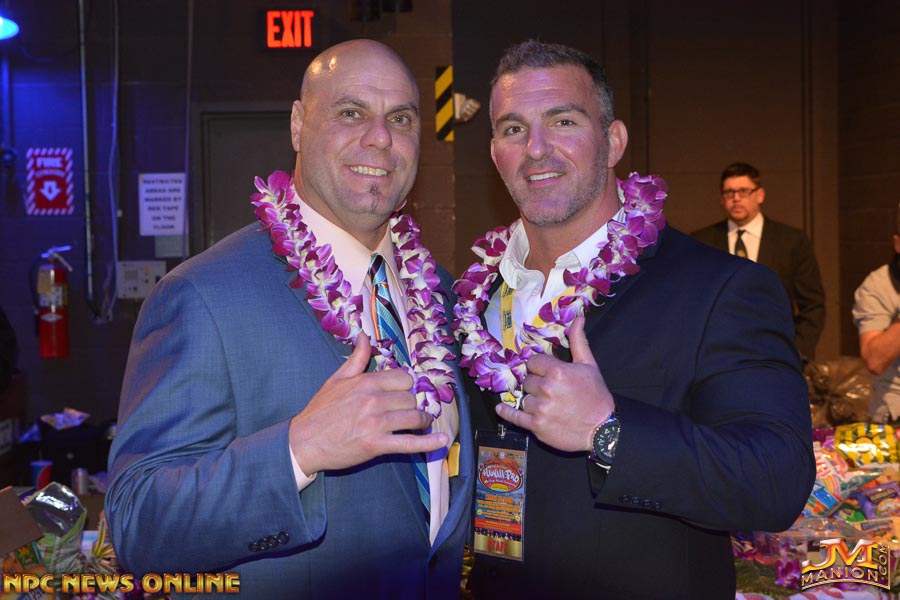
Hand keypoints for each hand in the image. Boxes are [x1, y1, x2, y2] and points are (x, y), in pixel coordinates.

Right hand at [289, 334, 448, 472]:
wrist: (302, 441)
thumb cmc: (319, 411)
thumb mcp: (336, 379)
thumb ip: (356, 358)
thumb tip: (366, 337)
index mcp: (365, 382)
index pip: (404, 378)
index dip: (406, 387)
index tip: (404, 394)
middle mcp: (373, 400)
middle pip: (411, 397)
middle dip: (412, 405)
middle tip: (409, 411)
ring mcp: (375, 423)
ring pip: (414, 417)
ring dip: (422, 421)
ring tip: (423, 423)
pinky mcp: (376, 445)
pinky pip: (409, 443)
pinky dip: (429, 443)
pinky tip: (442, 441)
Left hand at [495, 316, 612, 451]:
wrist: (603, 429)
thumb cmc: (596, 396)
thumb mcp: (589, 365)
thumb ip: (578, 341)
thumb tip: (578, 318)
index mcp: (557, 372)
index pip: (533, 362)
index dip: (539, 367)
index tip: (545, 372)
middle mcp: (546, 389)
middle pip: (527, 380)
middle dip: (536, 384)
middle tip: (549, 390)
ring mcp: (540, 409)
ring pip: (523, 398)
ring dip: (531, 400)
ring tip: (546, 404)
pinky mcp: (536, 426)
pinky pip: (514, 417)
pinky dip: (506, 413)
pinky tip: (501, 408)